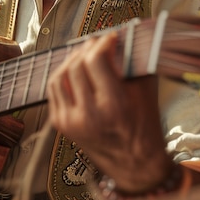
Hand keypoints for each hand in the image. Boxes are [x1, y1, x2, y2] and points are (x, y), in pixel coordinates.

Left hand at [46, 32, 172, 192]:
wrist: (133, 163)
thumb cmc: (143, 125)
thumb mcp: (146, 92)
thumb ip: (133, 62)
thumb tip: (122, 35)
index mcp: (113, 106)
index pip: (96, 61)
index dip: (101, 43)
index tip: (109, 37)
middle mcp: (88, 115)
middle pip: (76, 66)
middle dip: (86, 49)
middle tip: (96, 42)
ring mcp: (69, 121)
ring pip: (58, 76)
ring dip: (71, 60)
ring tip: (84, 53)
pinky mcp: (59, 124)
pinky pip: (53, 90)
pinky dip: (62, 75)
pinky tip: (73, 69)